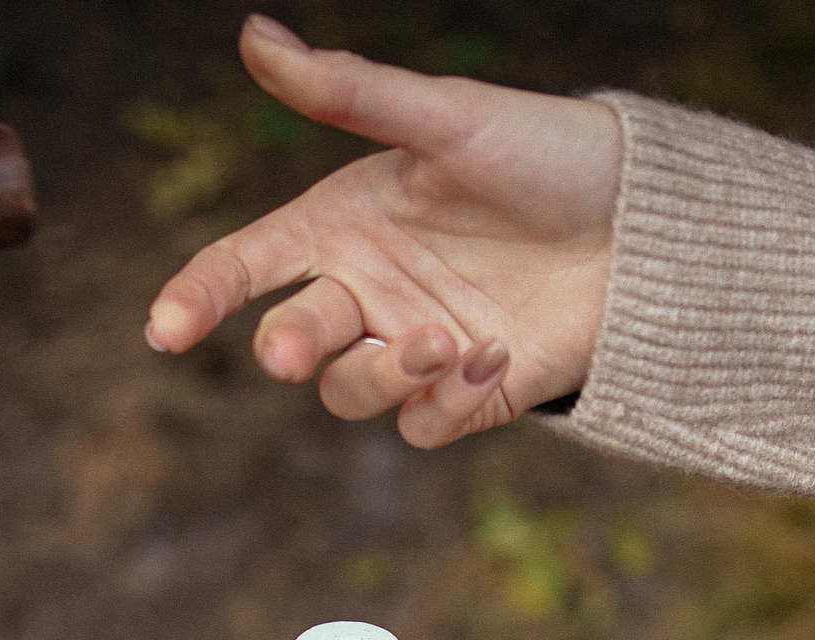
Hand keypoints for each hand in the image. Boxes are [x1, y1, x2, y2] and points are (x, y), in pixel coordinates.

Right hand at [145, 15, 621, 448]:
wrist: (649, 222)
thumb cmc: (545, 154)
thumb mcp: (445, 118)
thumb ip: (346, 91)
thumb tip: (252, 33)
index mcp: (344, 224)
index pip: (246, 267)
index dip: (198, 297)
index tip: (166, 330)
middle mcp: (370, 289)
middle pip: (291, 341)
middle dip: (286, 347)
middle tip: (295, 347)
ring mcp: (415, 345)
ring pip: (349, 392)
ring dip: (382, 375)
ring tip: (445, 340)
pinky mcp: (467, 395)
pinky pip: (420, 426)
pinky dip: (442, 403)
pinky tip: (493, 355)